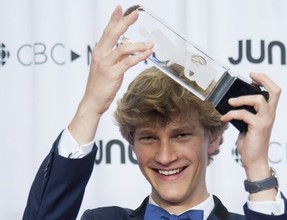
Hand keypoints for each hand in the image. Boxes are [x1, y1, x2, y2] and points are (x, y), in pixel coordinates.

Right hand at [69, 6, 152, 143]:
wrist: (92, 101)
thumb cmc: (100, 85)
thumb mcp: (106, 67)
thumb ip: (115, 56)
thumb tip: (127, 46)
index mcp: (99, 52)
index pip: (107, 31)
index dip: (114, 19)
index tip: (120, 8)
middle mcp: (100, 55)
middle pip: (113, 33)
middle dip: (125, 22)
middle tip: (136, 14)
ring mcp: (106, 64)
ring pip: (124, 48)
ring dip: (139, 44)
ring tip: (151, 43)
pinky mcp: (113, 74)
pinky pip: (128, 62)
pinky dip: (139, 56)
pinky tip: (147, 53)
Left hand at [221, 72, 280, 199]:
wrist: (254, 161)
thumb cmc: (251, 144)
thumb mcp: (248, 125)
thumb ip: (246, 114)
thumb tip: (233, 103)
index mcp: (268, 113)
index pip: (274, 92)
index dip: (266, 81)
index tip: (253, 77)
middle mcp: (270, 115)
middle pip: (274, 91)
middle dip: (263, 80)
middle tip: (250, 77)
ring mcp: (265, 121)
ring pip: (258, 100)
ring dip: (242, 98)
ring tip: (230, 102)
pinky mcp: (258, 127)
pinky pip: (244, 114)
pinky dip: (231, 114)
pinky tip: (224, 118)